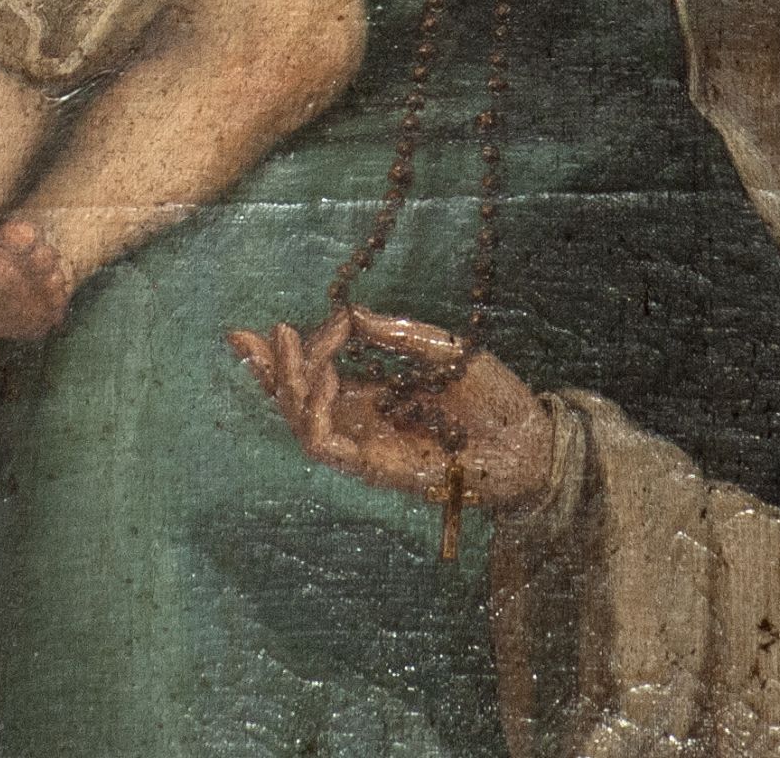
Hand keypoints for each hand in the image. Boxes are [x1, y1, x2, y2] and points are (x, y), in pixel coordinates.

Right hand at [229, 309, 555, 514]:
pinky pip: (331, 444)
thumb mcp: (441, 350)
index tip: (266, 326)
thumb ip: (393, 334)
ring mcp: (368, 447)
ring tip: (292, 343)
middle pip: (297, 405)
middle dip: (267, 372)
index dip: (282, 358)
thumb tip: (346, 313)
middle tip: (247, 337)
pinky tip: (324, 374)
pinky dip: (317, 410)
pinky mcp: (378, 467)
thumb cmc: (496, 398)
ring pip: (305, 426)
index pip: (314, 379)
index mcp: (374, 397)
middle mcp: (363, 424)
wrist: (533, 441)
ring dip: (288, 387)